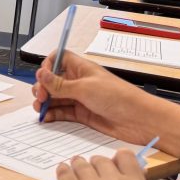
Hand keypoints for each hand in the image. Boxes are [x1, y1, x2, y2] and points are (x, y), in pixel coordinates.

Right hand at [32, 51, 155, 145]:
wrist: (138, 120)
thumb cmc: (119, 97)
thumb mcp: (85, 88)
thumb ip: (60, 84)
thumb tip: (41, 74)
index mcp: (81, 68)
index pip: (58, 59)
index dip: (48, 66)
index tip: (43, 77)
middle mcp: (79, 81)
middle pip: (53, 80)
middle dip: (43, 87)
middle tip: (41, 97)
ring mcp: (80, 98)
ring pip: (56, 97)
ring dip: (45, 102)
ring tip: (41, 109)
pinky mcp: (82, 114)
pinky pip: (62, 112)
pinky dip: (53, 114)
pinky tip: (47, 118)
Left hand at [57, 151, 155, 179]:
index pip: (125, 156)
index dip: (117, 160)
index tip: (111, 166)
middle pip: (101, 160)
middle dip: (96, 167)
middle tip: (91, 177)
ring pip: (82, 164)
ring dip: (78, 168)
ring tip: (75, 173)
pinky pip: (65, 175)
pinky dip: (63, 173)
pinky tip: (62, 174)